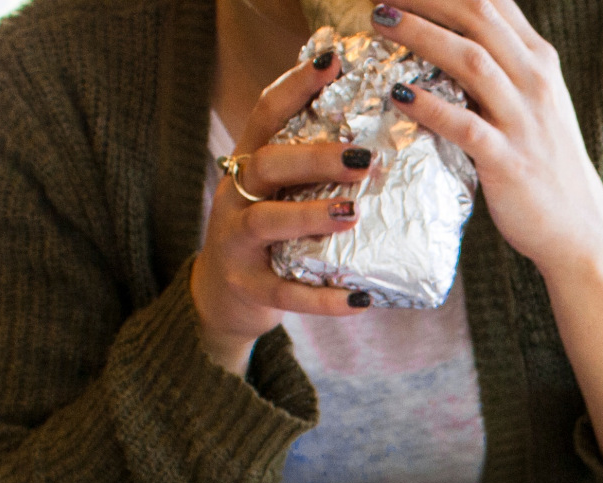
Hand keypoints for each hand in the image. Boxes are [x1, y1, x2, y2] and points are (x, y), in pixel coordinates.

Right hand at [190, 49, 376, 376]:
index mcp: (249, 164)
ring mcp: (235, 241)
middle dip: (314, 157)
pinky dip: (323, 299)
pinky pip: (285, 294)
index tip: (332, 62)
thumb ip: (311, 166)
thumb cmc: (267, 234)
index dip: (296, 86)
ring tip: (351, 214)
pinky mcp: (247, 286)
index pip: (267, 114)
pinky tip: (360, 301)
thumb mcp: (279, 191)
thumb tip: (382, 142)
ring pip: (266, 221)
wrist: (221, 296)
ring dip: (309, 216)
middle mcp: (236, 195)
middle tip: (363, 158)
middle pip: (267, 163)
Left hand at [367, 1, 602, 275]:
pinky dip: (429, 106)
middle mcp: (536, 80)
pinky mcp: (510, 161)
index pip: (494, 0)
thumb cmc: (548, 166)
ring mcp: (525, 120)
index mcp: (540, 61)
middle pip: (478, 14)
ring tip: (380, 21)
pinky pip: (464, 125)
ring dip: (420, 34)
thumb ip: (503, 68)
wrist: (580, 229)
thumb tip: (455, 39)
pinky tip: (398, 94)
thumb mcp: (534, 103)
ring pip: (470, 59)